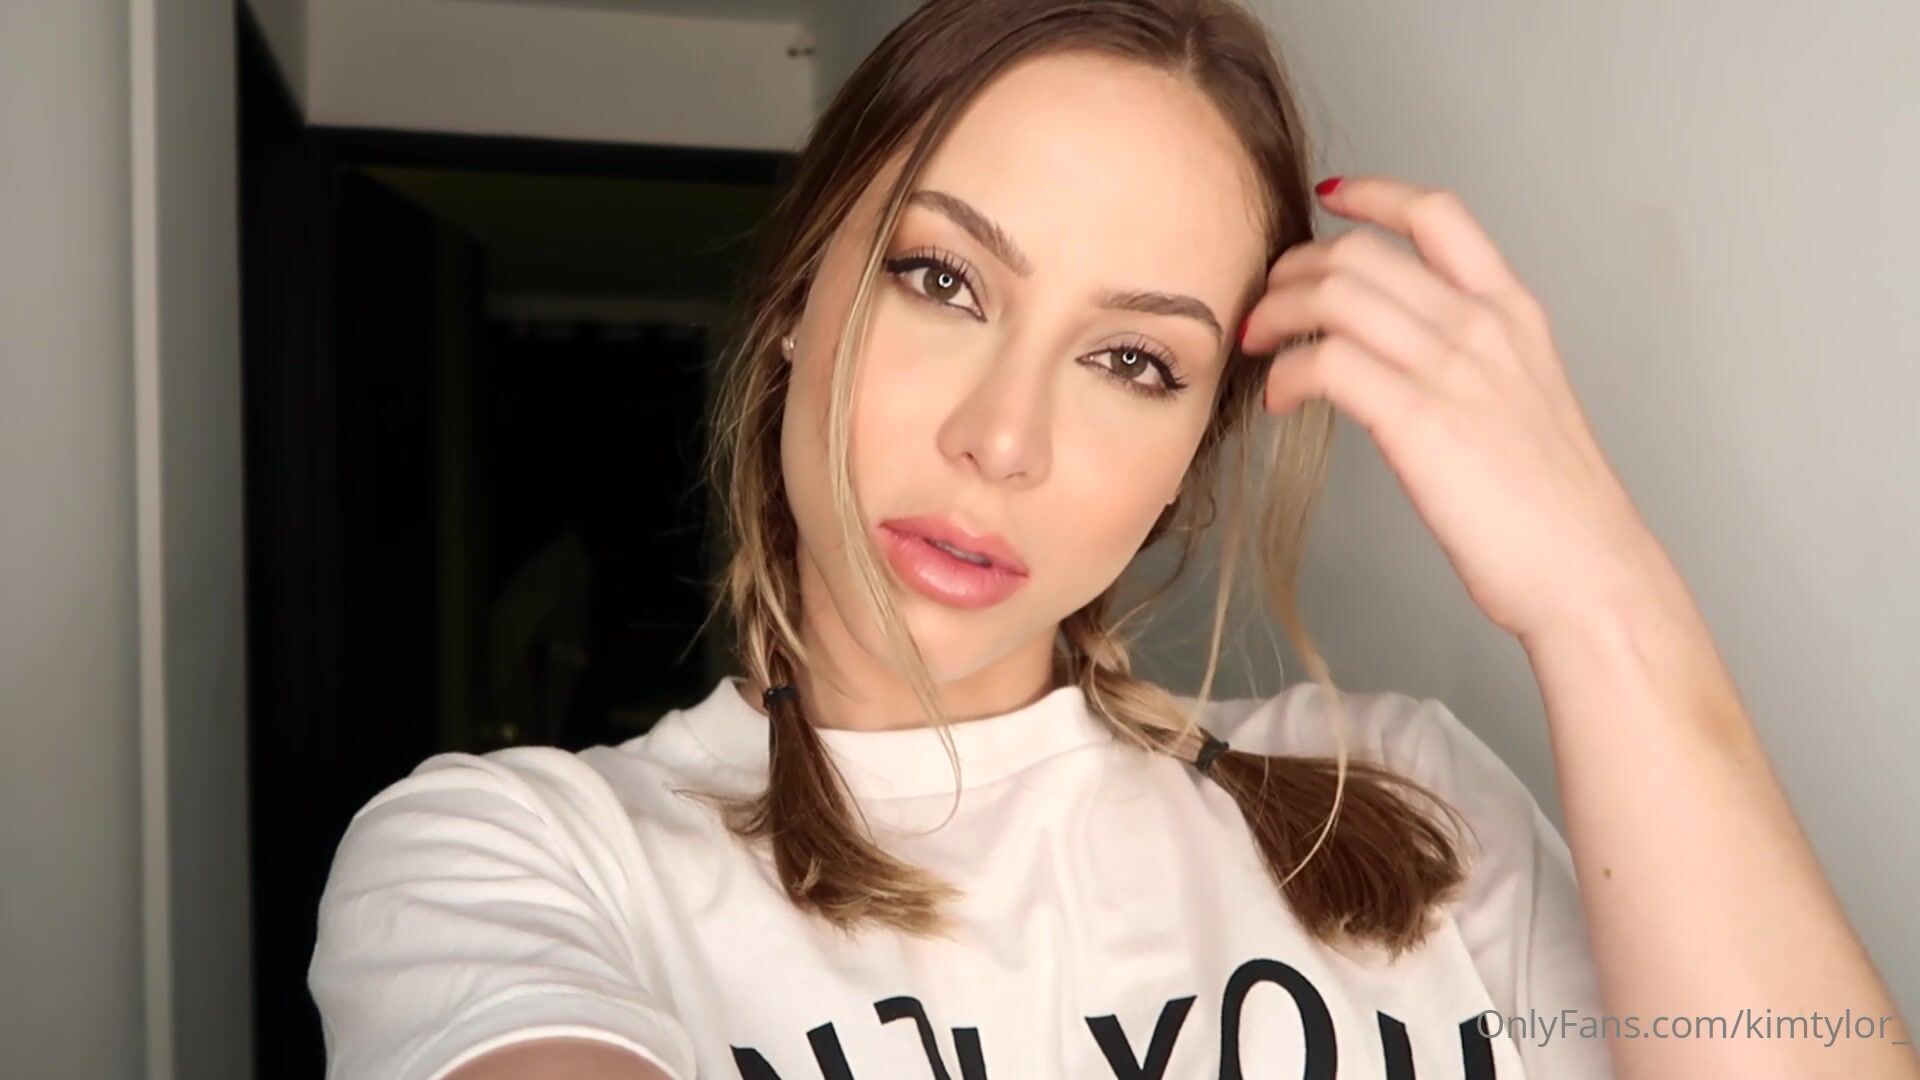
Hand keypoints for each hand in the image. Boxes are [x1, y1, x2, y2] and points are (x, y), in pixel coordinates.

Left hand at [1240, 175, 1662, 641]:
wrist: (1587, 570)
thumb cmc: (1554, 507)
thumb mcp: (1524, 401)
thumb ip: (1472, 362)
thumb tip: (1404, 357)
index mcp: (1512, 313)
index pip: (1438, 215)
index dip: (1373, 195)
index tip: (1328, 197)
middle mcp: (1481, 325)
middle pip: (1359, 253)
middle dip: (1292, 271)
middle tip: (1264, 307)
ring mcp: (1451, 368)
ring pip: (1334, 295)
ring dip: (1276, 315)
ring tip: (1258, 347)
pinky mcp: (1419, 419)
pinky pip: (1325, 362)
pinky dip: (1287, 374)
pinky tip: (1279, 401)